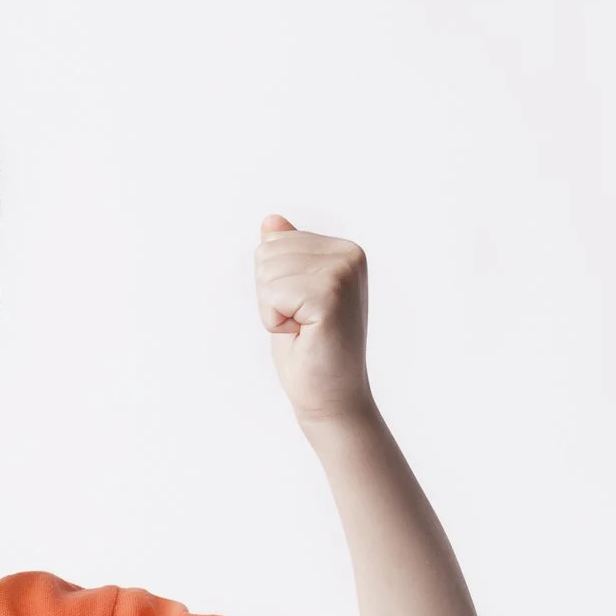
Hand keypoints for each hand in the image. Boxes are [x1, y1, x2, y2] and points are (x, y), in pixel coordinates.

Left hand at [255, 215, 374, 424]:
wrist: (330, 395)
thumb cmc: (308, 346)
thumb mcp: (291, 291)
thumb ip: (287, 254)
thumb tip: (270, 221)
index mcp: (343, 249)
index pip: (272, 243)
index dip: (273, 282)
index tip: (302, 308)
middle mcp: (349, 255)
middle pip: (266, 254)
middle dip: (270, 294)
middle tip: (302, 321)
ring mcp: (343, 274)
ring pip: (266, 273)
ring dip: (273, 309)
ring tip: (304, 328)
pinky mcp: (330, 295)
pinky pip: (270, 295)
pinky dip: (274, 321)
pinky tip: (303, 334)